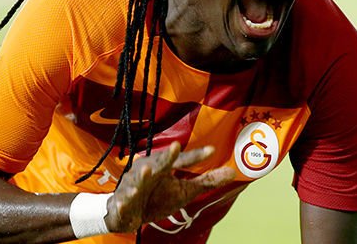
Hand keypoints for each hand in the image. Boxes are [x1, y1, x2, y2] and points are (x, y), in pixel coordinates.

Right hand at [104, 142, 235, 232]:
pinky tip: (124, 202)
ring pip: (138, 180)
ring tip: (147, 170)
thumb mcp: (184, 189)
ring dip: (142, 176)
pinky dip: (123, 202)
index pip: (182, 160)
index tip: (212, 151)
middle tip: (175, 147)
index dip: (196, 156)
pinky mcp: (123, 201)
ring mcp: (134, 185)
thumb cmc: (158, 194)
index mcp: (164, 165)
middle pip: (160, 162)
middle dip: (166, 156)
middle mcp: (149, 171)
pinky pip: (123, 202)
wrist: (126, 211)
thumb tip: (233, 173)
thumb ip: (207, 180)